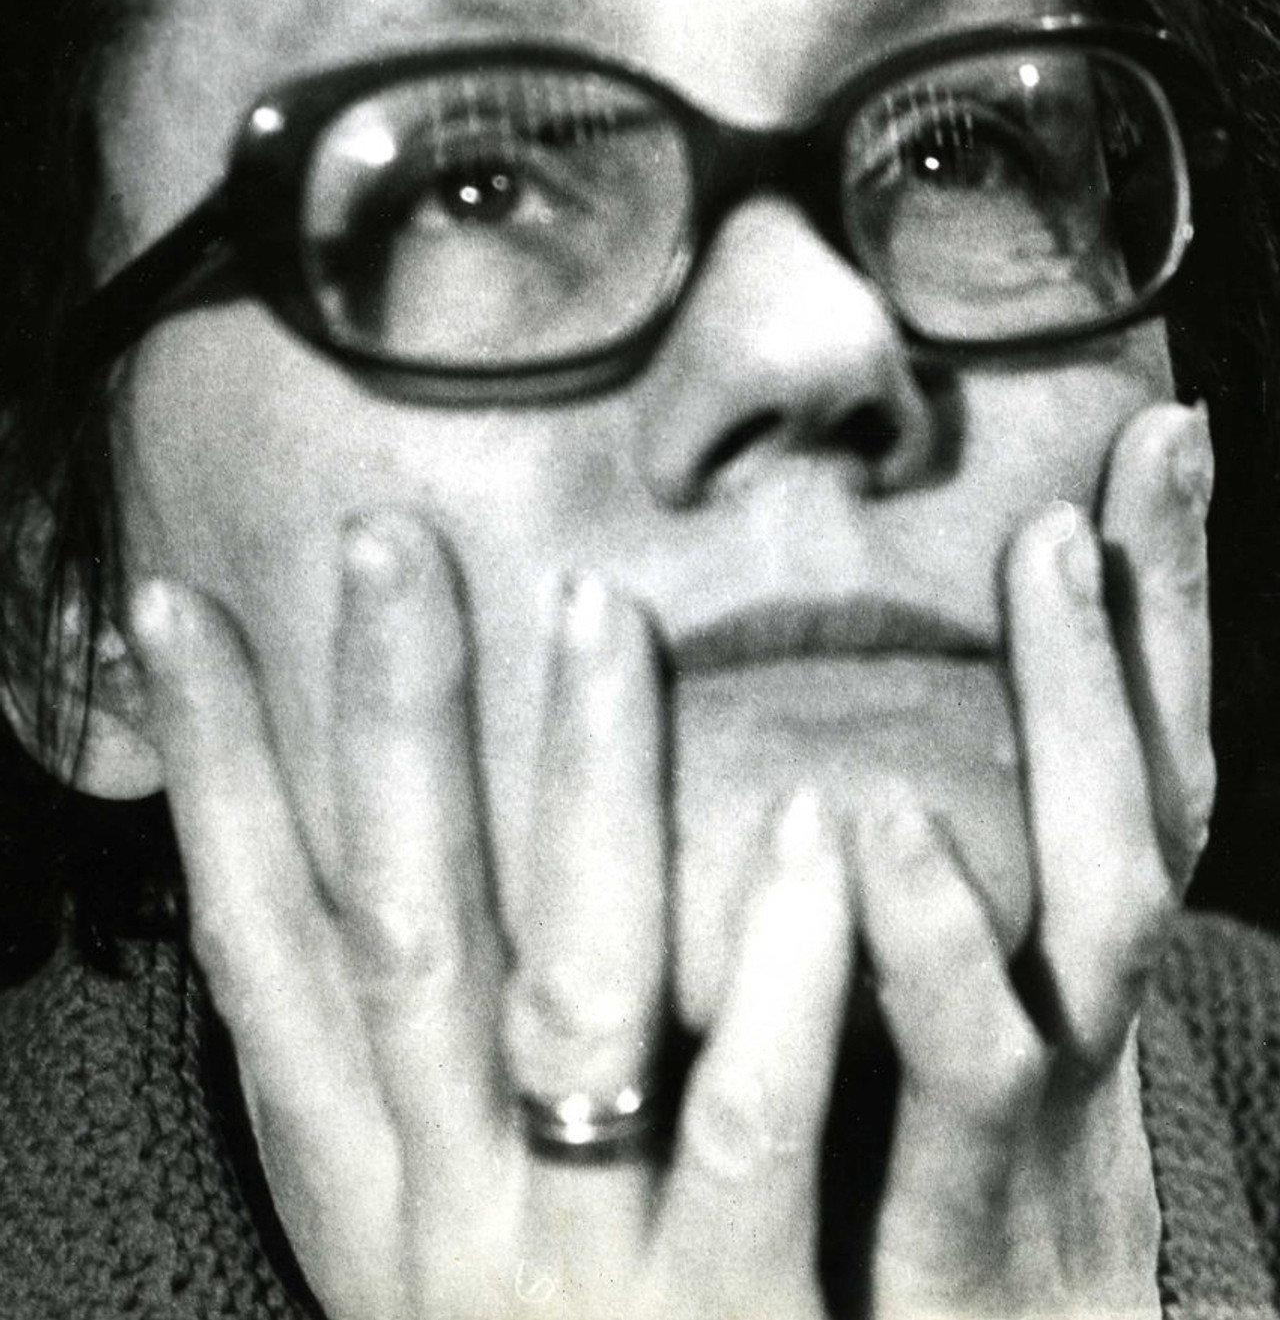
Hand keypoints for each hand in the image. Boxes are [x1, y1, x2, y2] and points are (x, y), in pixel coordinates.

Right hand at [130, 516, 853, 1319]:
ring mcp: (574, 1275)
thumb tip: (395, 893)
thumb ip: (429, 1099)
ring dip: (578, 791)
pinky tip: (815, 819)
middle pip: (395, 929)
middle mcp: (442, 1219)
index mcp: (368, 1195)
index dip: (215, 775)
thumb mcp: (444, 1258)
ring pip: (560, 991)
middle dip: (378, 725)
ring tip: (597, 608)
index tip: (176, 611)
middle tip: (387, 537)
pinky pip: (741, 1128)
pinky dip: (777, 972)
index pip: (260, 949)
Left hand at [858, 400, 1212, 1317]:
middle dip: (1138, 622)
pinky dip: (938, 948)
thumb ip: (896, 893)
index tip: (1160, 435)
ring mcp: (1052, 1112)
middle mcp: (1087, 1014)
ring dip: (1076, 725)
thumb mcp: (925, 1034)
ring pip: (1100, 902)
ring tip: (1049, 560)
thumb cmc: (917, 1204)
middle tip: (1118, 464)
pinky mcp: (972, 1227)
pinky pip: (967, 1076)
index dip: (1161, 601)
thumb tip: (830, 715)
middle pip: (1147, 792)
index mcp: (1067, 963)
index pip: (1140, 750)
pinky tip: (879, 830)